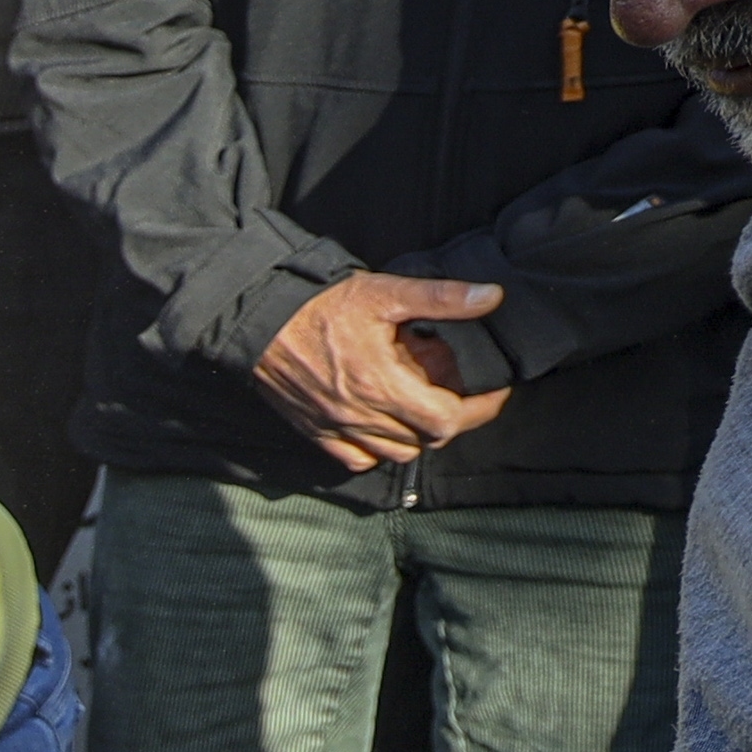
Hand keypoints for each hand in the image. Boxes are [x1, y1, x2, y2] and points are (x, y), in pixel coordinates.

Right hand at [257, 269, 513, 469]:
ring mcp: (338, 428)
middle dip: (451, 416)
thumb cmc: (320, 307)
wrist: (258, 322)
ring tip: (418, 402)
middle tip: (454, 387)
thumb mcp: (384, 292)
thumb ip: (441, 298)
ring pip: (396, 453)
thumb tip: (492, 297)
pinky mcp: (316, 431)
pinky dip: (378, 449)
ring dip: (417, 434)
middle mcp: (362, 416)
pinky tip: (381, 423)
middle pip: (427, 438)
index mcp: (383, 385)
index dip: (481, 408)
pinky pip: (357, 459)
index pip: (449, 418)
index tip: (494, 391)